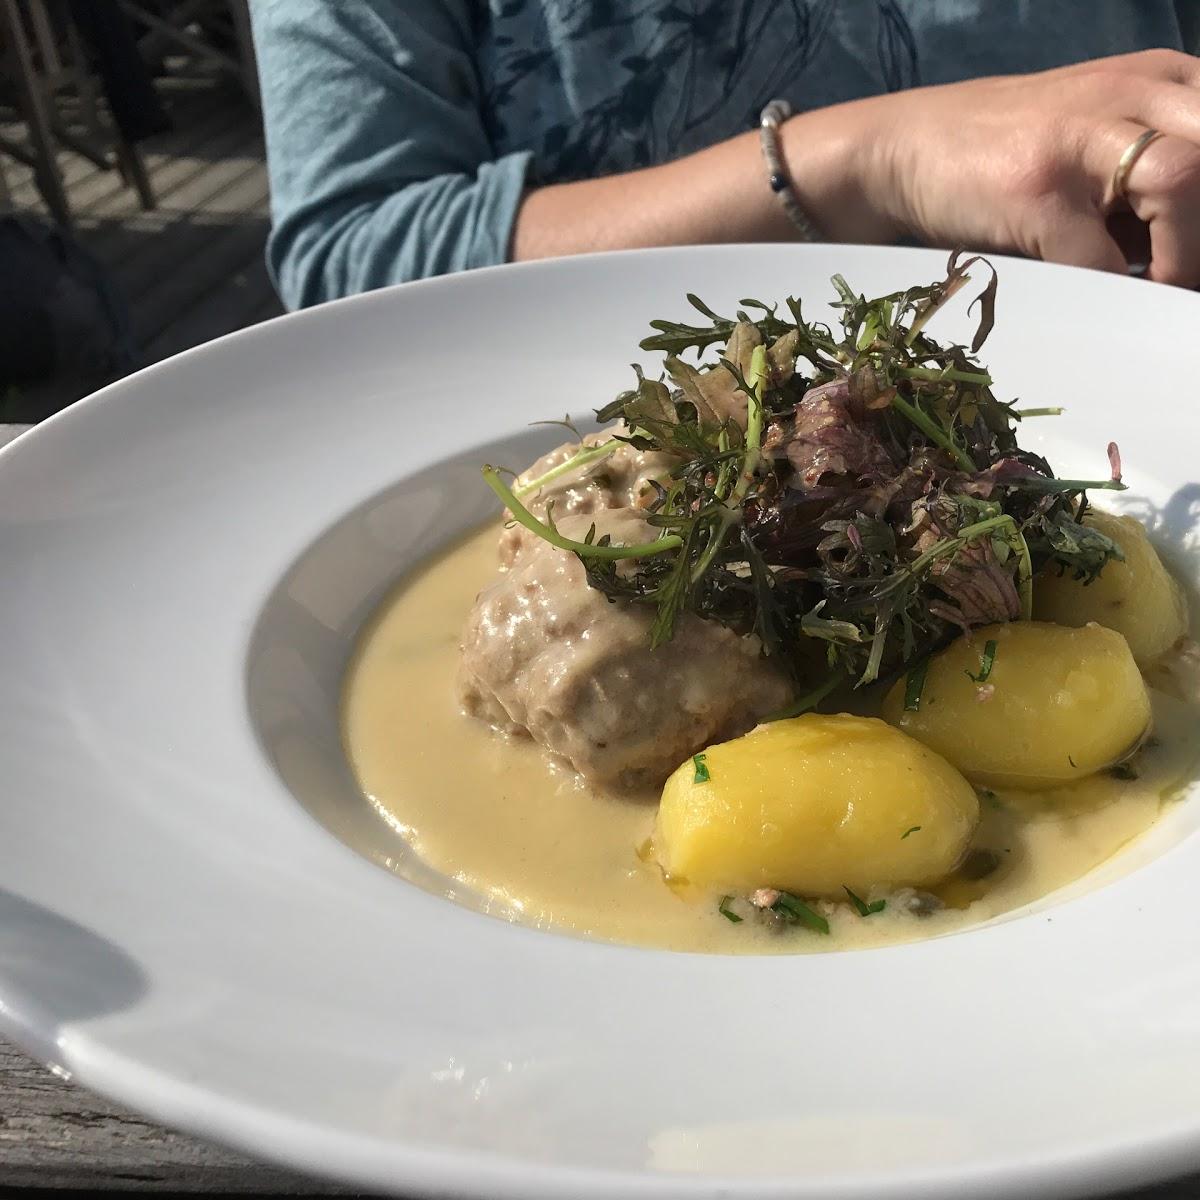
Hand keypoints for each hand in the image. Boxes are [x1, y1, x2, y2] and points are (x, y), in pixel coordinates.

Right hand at [835, 49, 1199, 285]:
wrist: (904, 148)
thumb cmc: (1004, 155)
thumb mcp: (1096, 142)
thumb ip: (1148, 180)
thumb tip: (1189, 259)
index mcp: (1160, 79)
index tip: (1194, 261)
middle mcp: (1131, 93)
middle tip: (1183, 280)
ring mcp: (1080, 138)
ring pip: (1182, 183)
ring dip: (1183, 257)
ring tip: (1158, 292)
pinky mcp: (1036, 192)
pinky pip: (1100, 257)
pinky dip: (1113, 294)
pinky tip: (1101, 306)